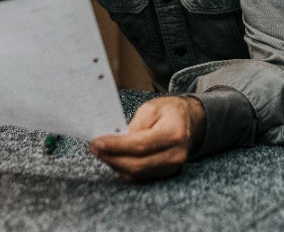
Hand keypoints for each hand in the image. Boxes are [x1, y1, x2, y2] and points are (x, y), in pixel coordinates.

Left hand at [89, 95, 204, 181]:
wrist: (189, 121)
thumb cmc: (170, 112)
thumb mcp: (151, 108)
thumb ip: (134, 125)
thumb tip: (115, 140)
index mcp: (173, 134)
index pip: (140, 145)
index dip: (116, 146)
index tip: (97, 142)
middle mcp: (175, 154)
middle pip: (137, 164)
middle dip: (111, 157)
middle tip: (94, 147)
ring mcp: (171, 167)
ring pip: (136, 173)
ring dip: (114, 163)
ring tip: (99, 151)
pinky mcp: (165, 173)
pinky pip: (140, 175)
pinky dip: (123, 167)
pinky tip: (113, 157)